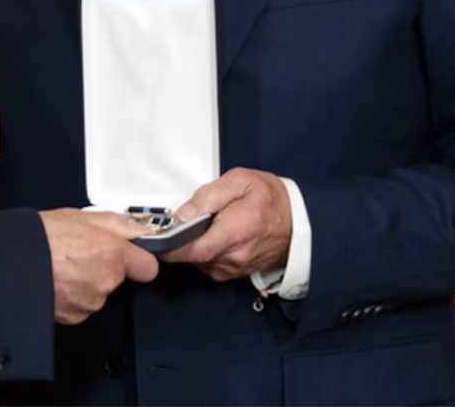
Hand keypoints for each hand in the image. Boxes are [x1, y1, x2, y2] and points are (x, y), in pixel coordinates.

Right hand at [38, 208, 157, 324]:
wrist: (11, 264)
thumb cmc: (39, 238)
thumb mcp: (78, 215)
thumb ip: (111, 222)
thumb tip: (129, 227)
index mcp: (111, 252)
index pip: (147, 266)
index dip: (139, 259)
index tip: (132, 255)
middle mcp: (106, 280)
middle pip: (118, 277)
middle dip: (104, 266)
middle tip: (81, 252)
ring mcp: (91, 301)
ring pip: (98, 291)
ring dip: (86, 280)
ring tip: (63, 264)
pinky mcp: (75, 316)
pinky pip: (82, 304)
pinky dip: (72, 294)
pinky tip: (57, 279)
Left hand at [161, 168, 291, 280]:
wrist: (299, 222)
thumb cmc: (271, 199)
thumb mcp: (239, 182)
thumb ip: (208, 196)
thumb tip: (183, 214)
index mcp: (235, 233)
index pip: (194, 249)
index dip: (170, 246)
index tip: (155, 237)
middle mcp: (234, 257)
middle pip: (191, 255)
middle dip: (179, 239)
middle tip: (178, 220)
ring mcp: (234, 268)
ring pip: (197, 260)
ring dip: (192, 244)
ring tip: (202, 223)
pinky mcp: (233, 272)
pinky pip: (208, 263)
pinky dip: (203, 250)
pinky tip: (211, 234)